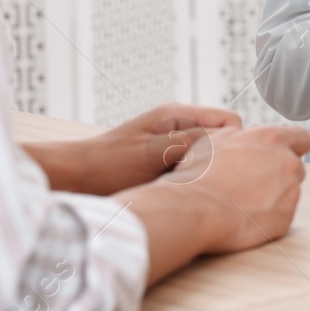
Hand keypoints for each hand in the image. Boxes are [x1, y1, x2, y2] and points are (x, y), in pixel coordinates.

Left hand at [22, 103, 240, 195]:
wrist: (73, 180)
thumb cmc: (108, 165)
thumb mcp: (154, 152)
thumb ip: (194, 141)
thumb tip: (232, 139)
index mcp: (178, 116)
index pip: (231, 122)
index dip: (236, 143)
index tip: (226, 167)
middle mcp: (179, 127)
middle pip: (223, 139)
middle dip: (223, 159)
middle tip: (209, 182)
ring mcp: (173, 145)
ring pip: (210, 156)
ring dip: (206, 172)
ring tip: (193, 189)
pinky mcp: (166, 163)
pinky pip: (195, 169)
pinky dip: (194, 180)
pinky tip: (183, 194)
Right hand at [120, 123, 309, 284]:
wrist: (193, 209)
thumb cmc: (198, 175)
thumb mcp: (216, 140)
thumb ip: (242, 137)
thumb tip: (244, 137)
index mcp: (273, 139)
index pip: (302, 138)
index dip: (292, 147)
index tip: (283, 154)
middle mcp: (289, 163)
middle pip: (294, 167)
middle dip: (278, 174)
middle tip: (250, 183)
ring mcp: (291, 192)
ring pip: (288, 193)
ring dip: (273, 196)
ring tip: (241, 201)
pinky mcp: (286, 218)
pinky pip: (281, 216)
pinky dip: (268, 217)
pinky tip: (244, 217)